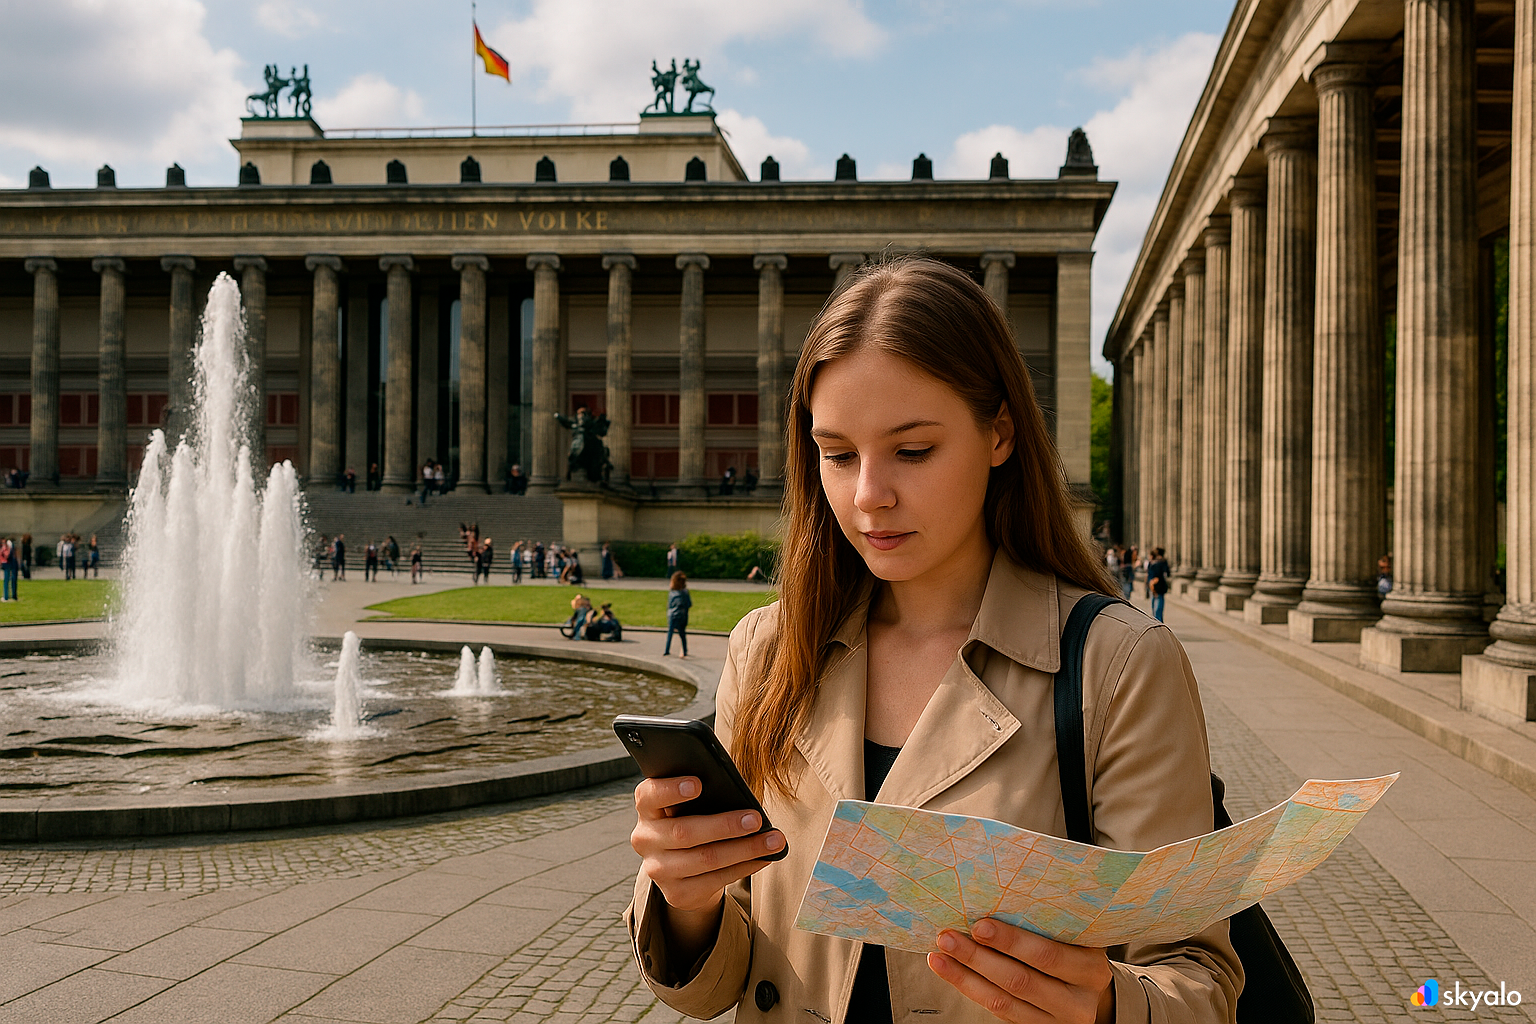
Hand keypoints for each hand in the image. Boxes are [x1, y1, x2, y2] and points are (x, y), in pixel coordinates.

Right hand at [630, 777, 783, 955]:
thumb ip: (703, 796)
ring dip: (744, 849)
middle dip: (725, 825)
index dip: (671, 790)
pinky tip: (763, 858)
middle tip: (756, 818)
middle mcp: (645, 839)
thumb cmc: (694, 819)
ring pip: (705, 859)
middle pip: (684, 832)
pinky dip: (744, 867)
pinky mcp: (676, 894)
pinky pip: (715, 880)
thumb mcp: (690, 805)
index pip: (649, 795)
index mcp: (647, 809)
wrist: (683, 868)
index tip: (698, 784)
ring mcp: (657, 870)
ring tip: (773, 840)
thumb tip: (741, 796)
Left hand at [928, 919, 1114, 1022]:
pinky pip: (998, 1010)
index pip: (1049, 956)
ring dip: (966, 975)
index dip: (1012, 942)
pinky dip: (969, 987)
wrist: (1089, 994)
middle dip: (980, 958)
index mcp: (1090, 970)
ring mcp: (1055, 1021)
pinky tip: (948, 969)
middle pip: (1021, 981)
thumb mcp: (1077, 936)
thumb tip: (999, 890)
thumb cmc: (1076, 950)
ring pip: (1003, 1000)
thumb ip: (1051, 920)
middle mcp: (1077, 1002)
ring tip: (940, 953)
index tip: (980, 925)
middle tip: (949, 937)